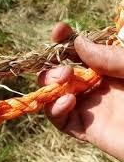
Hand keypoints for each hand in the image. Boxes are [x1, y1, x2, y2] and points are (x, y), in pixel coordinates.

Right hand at [38, 22, 123, 160]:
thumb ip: (112, 56)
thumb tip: (78, 42)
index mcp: (112, 66)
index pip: (82, 49)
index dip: (67, 39)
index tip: (59, 31)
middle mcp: (98, 84)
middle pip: (61, 70)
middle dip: (53, 65)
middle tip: (66, 70)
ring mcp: (90, 106)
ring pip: (53, 92)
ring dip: (49, 83)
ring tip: (63, 80)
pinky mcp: (86, 129)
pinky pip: (59, 119)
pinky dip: (53, 109)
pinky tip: (67, 101)